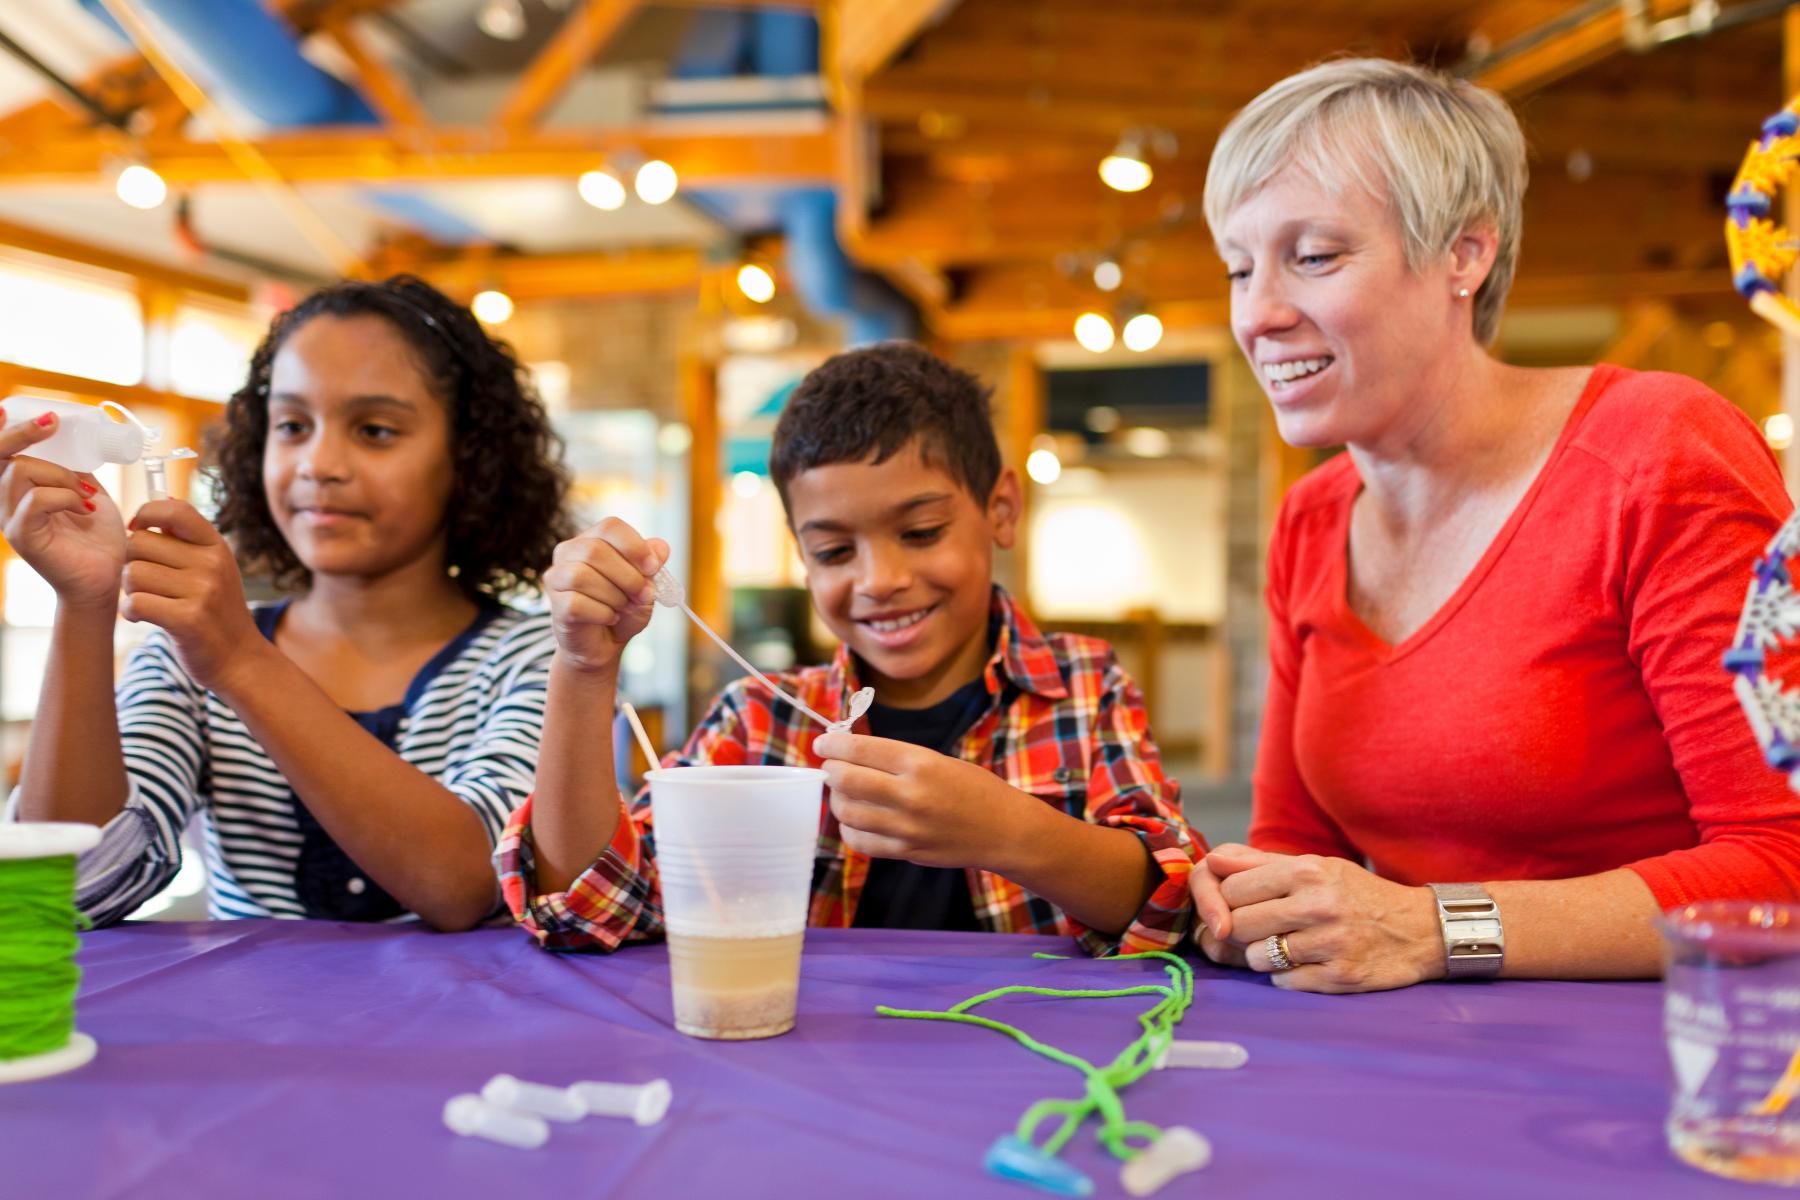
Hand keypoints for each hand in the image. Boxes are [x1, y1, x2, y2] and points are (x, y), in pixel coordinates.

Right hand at [0, 414, 125, 609]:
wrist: (109, 575)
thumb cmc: (97, 537)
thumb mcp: (86, 491)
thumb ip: (72, 469)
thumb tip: (72, 440)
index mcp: (20, 489)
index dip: (1, 430)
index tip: (6, 408)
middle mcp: (8, 502)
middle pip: (0, 456)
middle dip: (24, 433)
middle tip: (52, 424)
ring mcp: (12, 520)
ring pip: (20, 471)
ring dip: (61, 474)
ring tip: (87, 493)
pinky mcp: (24, 537)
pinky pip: (36, 501)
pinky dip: (66, 497)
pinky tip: (86, 508)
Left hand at [121, 500, 262, 692]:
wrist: (240, 659)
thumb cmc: (216, 612)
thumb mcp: (213, 569)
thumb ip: (185, 542)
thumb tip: (151, 510)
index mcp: (216, 546)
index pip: (174, 510)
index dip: (146, 514)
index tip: (139, 530)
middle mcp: (212, 564)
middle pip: (139, 544)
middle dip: (132, 562)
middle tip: (146, 582)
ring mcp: (202, 591)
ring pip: (132, 574)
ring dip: (130, 590)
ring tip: (149, 601)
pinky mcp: (187, 619)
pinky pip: (134, 603)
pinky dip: (130, 612)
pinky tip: (142, 618)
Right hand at [542, 518, 668, 672]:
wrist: (606, 644)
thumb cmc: (623, 608)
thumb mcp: (646, 585)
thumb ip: (652, 565)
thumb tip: (661, 547)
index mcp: (592, 539)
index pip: (610, 527)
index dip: (634, 546)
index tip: (653, 568)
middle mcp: (568, 553)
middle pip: (595, 550)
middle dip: (627, 576)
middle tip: (643, 595)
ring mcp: (556, 578)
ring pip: (581, 576)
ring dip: (614, 595)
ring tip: (624, 607)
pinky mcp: (555, 605)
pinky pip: (576, 603)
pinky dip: (601, 613)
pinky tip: (610, 617)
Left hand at [813, 732, 1029, 868]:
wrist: (1005, 831)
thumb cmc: (974, 788)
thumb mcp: (939, 760)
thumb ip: (896, 758)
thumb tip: (851, 753)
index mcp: (920, 763)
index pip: (861, 749)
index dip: (833, 744)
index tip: (823, 742)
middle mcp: (910, 794)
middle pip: (846, 780)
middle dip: (830, 770)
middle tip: (830, 766)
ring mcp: (906, 827)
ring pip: (847, 811)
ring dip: (836, 799)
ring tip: (843, 793)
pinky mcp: (906, 851)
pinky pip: (860, 841)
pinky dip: (849, 828)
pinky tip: (855, 819)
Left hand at [1195, 843, 1442, 992]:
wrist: (1420, 929)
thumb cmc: (1357, 894)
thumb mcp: (1315, 866)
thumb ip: (1259, 863)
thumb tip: (1212, 859)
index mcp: (1307, 871)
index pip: (1231, 889)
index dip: (1225, 901)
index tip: (1237, 907)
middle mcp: (1318, 905)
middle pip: (1238, 924)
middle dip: (1239, 931)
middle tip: (1256, 930)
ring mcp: (1330, 943)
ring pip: (1256, 957)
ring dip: (1262, 956)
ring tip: (1285, 946)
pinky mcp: (1340, 977)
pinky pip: (1283, 982)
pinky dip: (1286, 976)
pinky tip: (1307, 963)